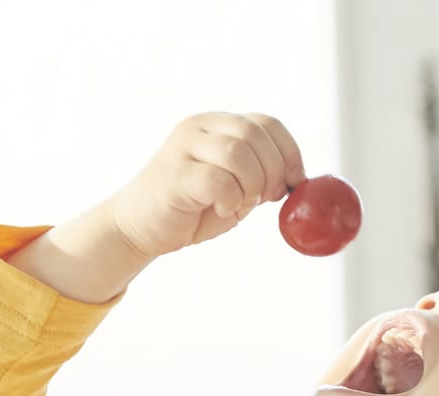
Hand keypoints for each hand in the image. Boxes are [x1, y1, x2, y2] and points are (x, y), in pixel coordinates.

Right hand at [105, 112, 305, 261]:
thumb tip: (299, 182)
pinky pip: (218, 179)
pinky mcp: (174, 171)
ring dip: (251, 185)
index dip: (289, 152)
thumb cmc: (190, 211)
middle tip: (266, 198)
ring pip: (239, 153)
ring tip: (239, 204)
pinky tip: (222, 210)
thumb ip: (261, 179)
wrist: (139, 228)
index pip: (266, 123)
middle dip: (273, 171)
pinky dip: (230, 199)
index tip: (295, 182)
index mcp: (218, 126)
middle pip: (255, 134)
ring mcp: (184, 146)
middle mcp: (201, 128)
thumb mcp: (236, 191)